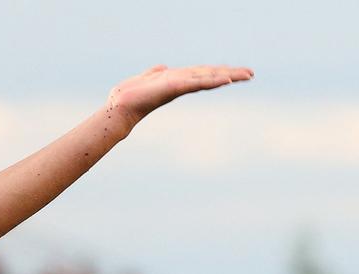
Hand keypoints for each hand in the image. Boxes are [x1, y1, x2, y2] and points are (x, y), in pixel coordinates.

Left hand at [106, 64, 252, 129]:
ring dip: (227, 76)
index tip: (235, 72)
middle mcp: (180, 83)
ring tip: (246, 75)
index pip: (202, 73)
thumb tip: (162, 68)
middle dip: (231, 74)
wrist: (118, 107)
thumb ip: (154, 72)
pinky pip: (197, 83)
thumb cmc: (129, 96)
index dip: (218, 72)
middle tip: (251, 74)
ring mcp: (178, 86)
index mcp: (176, 80)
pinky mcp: (174, 88)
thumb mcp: (145, 78)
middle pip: (210, 76)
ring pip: (208, 79)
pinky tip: (227, 80)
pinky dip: (212, 80)